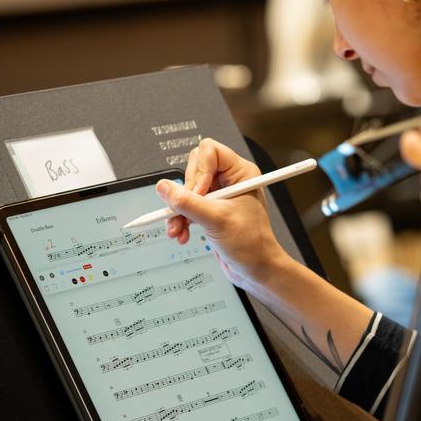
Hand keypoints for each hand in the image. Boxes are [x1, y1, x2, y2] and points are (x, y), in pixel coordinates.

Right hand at [159, 138, 286, 291]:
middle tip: (186, 211)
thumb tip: (164, 188)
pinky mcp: (210, 209)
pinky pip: (186, 205)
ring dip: (178, 210)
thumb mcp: (216, 220)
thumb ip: (188, 203)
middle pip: (193, 169)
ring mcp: (219, 195)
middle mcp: (230, 180)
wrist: (255, 269)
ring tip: (178, 229)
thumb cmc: (251, 244)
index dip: (199, 171)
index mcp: (241, 173)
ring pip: (187, 189)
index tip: (198, 194)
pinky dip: (180, 219)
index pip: (209, 151)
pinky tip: (182, 233)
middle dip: (185, 194)